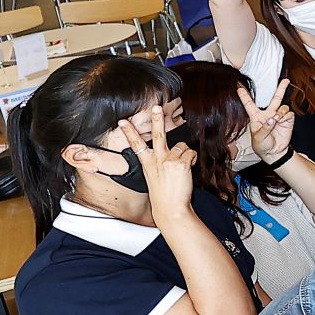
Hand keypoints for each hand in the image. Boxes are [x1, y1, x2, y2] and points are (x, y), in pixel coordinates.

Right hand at [117, 103, 196, 220]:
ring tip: (180, 169)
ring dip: (184, 155)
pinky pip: (191, 153)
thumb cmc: (163, 193)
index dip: (129, 132)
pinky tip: (187, 170)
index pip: (136, 144)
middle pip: (157, 134)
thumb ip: (160, 161)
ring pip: (182, 146)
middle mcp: (157, 159)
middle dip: (156, 119)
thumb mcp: (154, 175)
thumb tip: (174, 150)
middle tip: (156, 107)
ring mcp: (168, 160)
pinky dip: (192, 159)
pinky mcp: (180, 163)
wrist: (170, 207)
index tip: (122, 121)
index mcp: (147, 162)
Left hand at [239, 77, 293, 161]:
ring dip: (280, 112)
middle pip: (275, 99)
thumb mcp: (258, 138)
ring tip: (277, 120)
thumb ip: (265, 128)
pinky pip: (288, 113)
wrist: (274, 152)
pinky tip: (281, 122)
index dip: (244, 95)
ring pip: (282, 106)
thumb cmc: (262, 145)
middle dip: (280, 89)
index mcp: (256, 117)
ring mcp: (279, 117)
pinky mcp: (287, 121)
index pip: (249, 104)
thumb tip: (274, 118)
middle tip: (286, 80)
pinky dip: (285, 116)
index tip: (238, 86)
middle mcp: (268, 114)